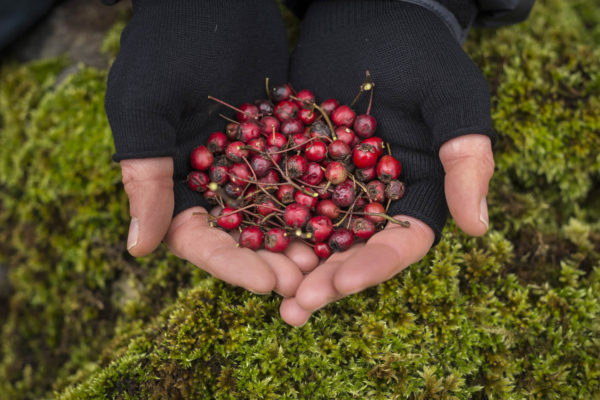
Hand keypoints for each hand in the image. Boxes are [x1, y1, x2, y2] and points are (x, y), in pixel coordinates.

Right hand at [107, 1, 314, 294]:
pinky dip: (316, 197)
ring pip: (272, 212)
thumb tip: (139, 249)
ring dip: (297, 236)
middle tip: (305, 278)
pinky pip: (297, 175)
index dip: (229, 263)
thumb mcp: (146, 106)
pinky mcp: (277, 141)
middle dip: (269, 258)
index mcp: (171, 178)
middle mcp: (210, 178)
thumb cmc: (168, 44)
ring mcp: (246, 161)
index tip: (264, 283)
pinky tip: (343, 215)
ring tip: (327, 258)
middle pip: (239, 234)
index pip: (196, 236)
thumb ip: (145, 173)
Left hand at [280, 0, 495, 324]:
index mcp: (416, 190)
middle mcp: (374, 196)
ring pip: (314, 234)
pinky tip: (242, 243)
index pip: (400, 242)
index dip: (373, 266)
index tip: (341, 282)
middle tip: (295, 308)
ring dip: (292, 265)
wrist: (371, 13)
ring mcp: (335, 182)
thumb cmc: (420, 52)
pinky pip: (282, 197)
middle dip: (326, 281)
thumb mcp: (451, 98)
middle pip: (353, 250)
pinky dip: (266, 222)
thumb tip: (477, 228)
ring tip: (267, 292)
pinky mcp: (300, 163)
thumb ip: (465, 157)